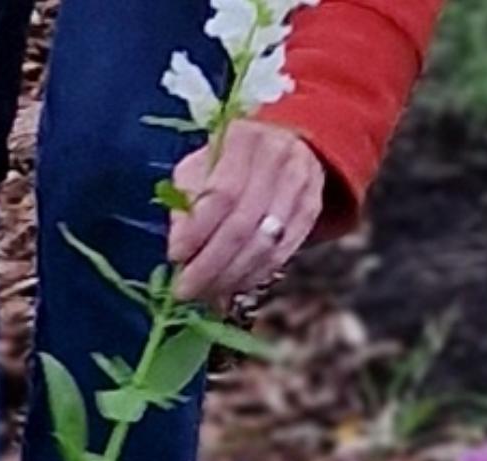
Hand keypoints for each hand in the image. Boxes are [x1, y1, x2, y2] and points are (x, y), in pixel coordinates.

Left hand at [167, 120, 324, 302]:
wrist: (279, 144)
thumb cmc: (225, 162)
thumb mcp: (197, 169)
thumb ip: (184, 203)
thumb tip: (180, 251)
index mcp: (243, 139)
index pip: (221, 194)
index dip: (197, 231)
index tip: (175, 257)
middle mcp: (277, 157)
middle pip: (243, 224)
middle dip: (211, 265)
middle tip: (186, 290)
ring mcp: (301, 183)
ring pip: (266, 243)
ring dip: (232, 276)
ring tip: (206, 294)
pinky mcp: (312, 208)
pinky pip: (284, 251)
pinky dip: (256, 274)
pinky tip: (233, 286)